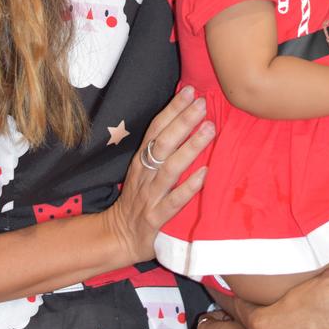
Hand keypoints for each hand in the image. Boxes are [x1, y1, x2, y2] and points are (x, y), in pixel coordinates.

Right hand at [102, 86, 214, 265]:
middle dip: (182, 121)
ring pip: (170, 168)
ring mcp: (150, 196)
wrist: (119, 237)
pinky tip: (205, 173)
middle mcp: (144, 174)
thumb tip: (186, 118)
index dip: (172, 109)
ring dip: (190, 147)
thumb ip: (162, 148)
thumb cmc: (139, 198)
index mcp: (141, 160)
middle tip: (202, 104)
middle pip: (163, 143)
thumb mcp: (145, 170)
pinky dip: (189, 187)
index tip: (189, 90)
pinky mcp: (156, 218)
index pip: (156, 129)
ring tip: (209, 129)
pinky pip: (174, 202)